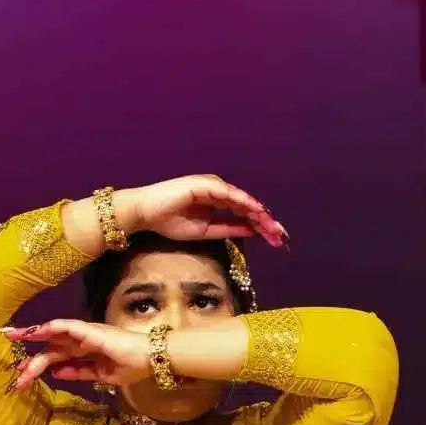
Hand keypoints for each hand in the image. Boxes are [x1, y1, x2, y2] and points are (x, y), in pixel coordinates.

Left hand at [3, 320, 153, 391]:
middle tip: (12, 371)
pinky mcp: (92, 331)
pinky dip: (52, 327)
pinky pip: (68, 327)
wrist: (152, 359)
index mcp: (83, 351)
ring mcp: (86, 334)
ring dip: (34, 339)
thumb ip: (79, 372)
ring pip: (54, 337)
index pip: (55, 355)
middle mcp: (81, 340)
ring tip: (16, 341)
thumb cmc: (131, 366)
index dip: (36, 362)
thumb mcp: (100, 375)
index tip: (19, 372)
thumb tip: (56, 373)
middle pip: (50, 348)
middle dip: (30, 359)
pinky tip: (39, 331)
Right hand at [121, 175, 288, 248]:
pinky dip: (244, 202)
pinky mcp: (205, 185)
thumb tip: (251, 231)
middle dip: (265, 221)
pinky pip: (229, 194)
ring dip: (259, 213)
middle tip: (281, 236)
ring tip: (274, 226)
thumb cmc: (167, 222)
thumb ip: (227, 229)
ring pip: (243, 200)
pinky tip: (257, 211)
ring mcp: (213, 186)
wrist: (144, 213)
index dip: (260, 226)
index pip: (244, 213)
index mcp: (217, 202)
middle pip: (247, 206)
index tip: (275, 239)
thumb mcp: (203, 232)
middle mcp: (219, 191)